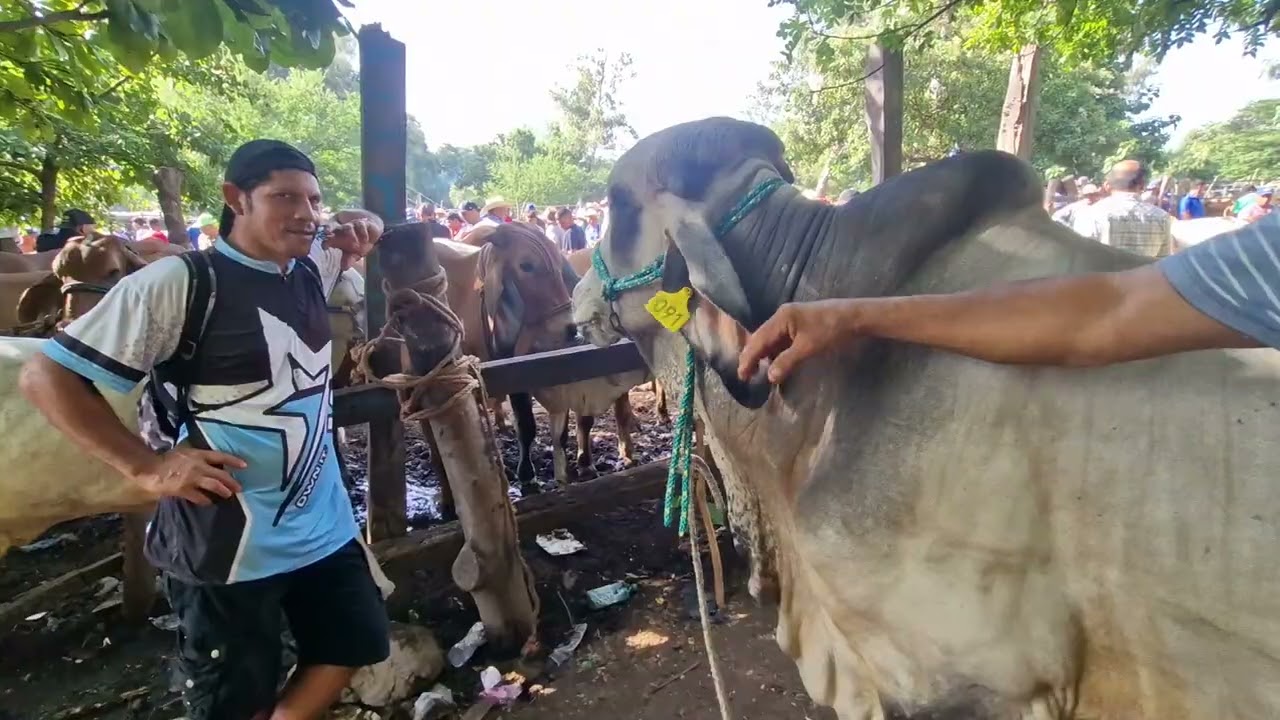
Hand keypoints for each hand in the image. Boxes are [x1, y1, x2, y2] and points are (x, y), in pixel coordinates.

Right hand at [133, 448, 246, 505]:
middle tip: (239, 488)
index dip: (233, 461)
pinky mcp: (184, 489)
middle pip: (220, 474)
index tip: (244, 466)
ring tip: (228, 495)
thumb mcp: (184, 452)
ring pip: (213, 485)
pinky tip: (208, 502)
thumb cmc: (165, 459)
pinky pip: (199, 497)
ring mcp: (191, 478)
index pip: (220, 456)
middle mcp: (198, 465)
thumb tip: (208, 462)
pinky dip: (205, 500)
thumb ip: (197, 457)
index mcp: (198, 454)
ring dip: (222, 490)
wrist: (150, 468)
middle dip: (231, 481)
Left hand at [326, 213, 381, 268]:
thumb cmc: (360, 243)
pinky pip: (360, 225)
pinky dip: (362, 232)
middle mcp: (341, 227)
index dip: (325, 241)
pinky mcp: (363, 221)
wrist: (374, 233)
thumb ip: (349, 259)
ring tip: (355, 244)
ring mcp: (352, 223)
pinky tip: (365, 239)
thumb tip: (344, 268)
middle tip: (328, 232)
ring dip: (350, 235)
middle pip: (332, 226)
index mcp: (336, 235)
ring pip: (347, 227)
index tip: (324, 247)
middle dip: (329, 229)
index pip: (327, 237)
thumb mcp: (354, 253)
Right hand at [737, 300, 859, 383]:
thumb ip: (786, 362)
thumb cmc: (831, 330)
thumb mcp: (808, 348)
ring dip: (764, 354)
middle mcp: (782, 316)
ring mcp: (791, 319)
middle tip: (746, 376)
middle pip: (761, 337)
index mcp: (781, 318)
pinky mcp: (800, 324)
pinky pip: (781, 338)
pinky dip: (775, 351)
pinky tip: (775, 362)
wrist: (856, 317)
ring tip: (757, 371)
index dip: (748, 358)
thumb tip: (769, 377)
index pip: (758, 340)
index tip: (742, 375)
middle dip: (752, 356)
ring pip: (771, 338)